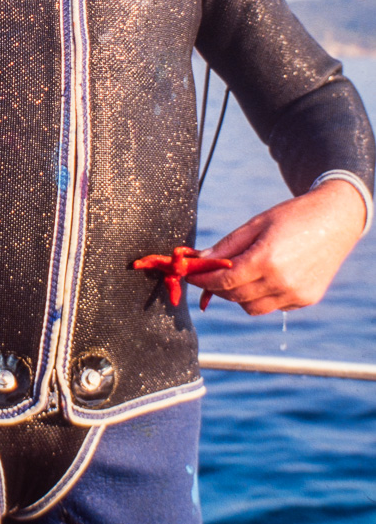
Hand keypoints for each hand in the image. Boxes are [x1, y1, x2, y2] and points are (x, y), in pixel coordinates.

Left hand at [187, 179, 367, 315]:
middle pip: (234, 296)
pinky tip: (266, 276)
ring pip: (252, 307)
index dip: (201, 280)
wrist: (336, 220)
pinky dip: (261, 295)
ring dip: (238, 295)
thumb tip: (199, 259)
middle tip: (206, 274)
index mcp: (266, 260)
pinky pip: (273, 306)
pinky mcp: (306, 300)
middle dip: (215, 287)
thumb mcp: (255, 224)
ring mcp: (296, 295)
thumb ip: (227, 246)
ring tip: (238, 274)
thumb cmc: (293, 216)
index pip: (223, 281)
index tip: (188, 275)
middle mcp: (282, 283)